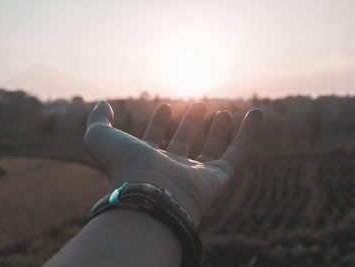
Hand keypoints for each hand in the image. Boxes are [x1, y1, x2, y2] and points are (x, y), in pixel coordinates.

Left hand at [84, 101, 262, 224]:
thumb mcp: (100, 138)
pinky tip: (255, 114)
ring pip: (211, 150)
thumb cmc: (123, 167)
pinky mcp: (218, 179)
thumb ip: (98, 121)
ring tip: (221, 110)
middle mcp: (171, 169)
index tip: (164, 106)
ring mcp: (195, 175)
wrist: (150, 194)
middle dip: (189, 124)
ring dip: (217, 130)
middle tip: (197, 105)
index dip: (159, 123)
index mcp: (146, 161)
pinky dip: (248, 134)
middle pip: (183, 144)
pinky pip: (237, 153)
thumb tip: (102, 104)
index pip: (154, 139)